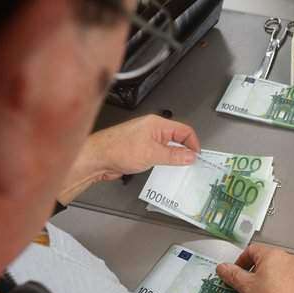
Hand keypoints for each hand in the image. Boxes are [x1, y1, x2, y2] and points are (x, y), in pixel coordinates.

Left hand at [58, 115, 199, 203]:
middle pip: (177, 138)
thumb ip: (174, 155)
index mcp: (157, 124)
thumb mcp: (152, 154)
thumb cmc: (117, 149)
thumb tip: (190, 156)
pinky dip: (163, 160)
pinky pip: (157, 153)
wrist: (97, 158)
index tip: (196, 156)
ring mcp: (145, 138)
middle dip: (184, 151)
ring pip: (167, 146)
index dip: (193, 143)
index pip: (184, 130)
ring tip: (175, 167)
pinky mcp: (140, 148)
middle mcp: (151, 129)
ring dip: (173, 157)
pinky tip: (161, 168)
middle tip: (188, 163)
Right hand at [216, 244, 293, 292]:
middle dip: (254, 272)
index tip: (235, 273)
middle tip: (246, 286)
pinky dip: (280, 287)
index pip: (252, 250)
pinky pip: (289, 281)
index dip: (240, 261)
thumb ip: (232, 275)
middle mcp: (289, 259)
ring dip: (267, 280)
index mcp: (273, 255)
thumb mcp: (246, 288)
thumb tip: (224, 268)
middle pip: (266, 260)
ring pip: (278, 271)